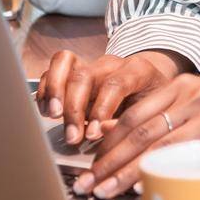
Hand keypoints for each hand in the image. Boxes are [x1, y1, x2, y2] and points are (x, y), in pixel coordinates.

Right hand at [37, 49, 188, 145]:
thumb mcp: (152, 113)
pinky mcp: (76, 69)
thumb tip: (102, 132)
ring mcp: (92, 63)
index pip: (114, 85)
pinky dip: (46, 88)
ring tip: (51, 116)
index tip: (93, 134)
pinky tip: (46, 110)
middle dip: (74, 108)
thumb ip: (129, 122)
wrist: (152, 86)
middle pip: (85, 75)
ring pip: (65, 63)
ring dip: (54, 92)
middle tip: (72, 136)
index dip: (101, 110)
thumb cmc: (153, 103)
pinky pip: (54, 69)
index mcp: (138, 70)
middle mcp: (112, 63)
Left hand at [77, 74, 199, 196]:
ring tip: (102, 192)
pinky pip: (186, 156)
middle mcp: (195, 94)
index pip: (133, 115)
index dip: (106, 141)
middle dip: (107, 161)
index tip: (88, 165)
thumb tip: (123, 143)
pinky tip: (142, 187)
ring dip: (125, 173)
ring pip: (157, 147)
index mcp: (184, 85)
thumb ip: (171, 117)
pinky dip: (161, 172)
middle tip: (84, 185)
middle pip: (139, 131)